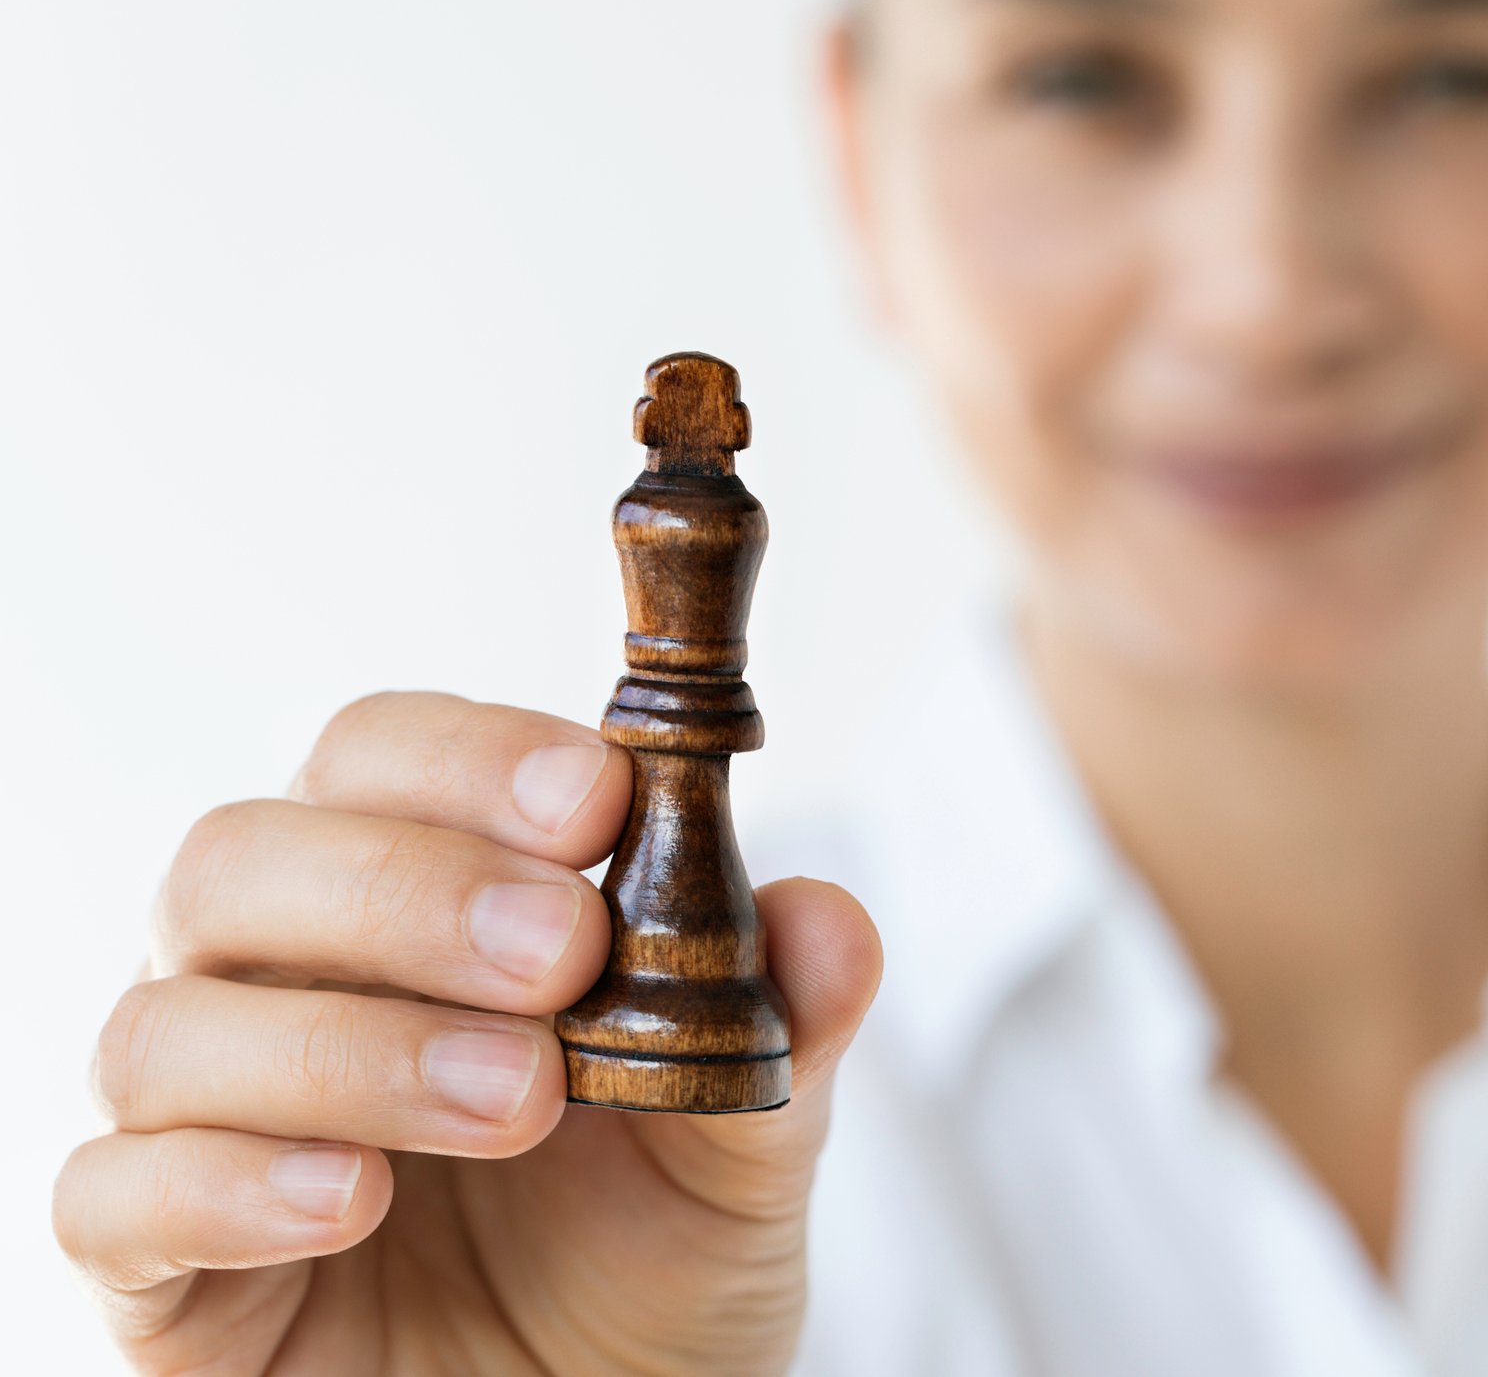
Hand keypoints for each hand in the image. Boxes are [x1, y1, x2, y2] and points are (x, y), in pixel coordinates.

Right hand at [53, 692, 883, 1375]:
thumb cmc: (647, 1257)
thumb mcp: (746, 1146)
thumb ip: (781, 1028)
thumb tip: (835, 922)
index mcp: (413, 901)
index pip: (383, 757)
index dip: (473, 757)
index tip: (597, 799)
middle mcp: (280, 980)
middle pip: (247, 857)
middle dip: (411, 890)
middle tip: (564, 957)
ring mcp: (205, 1117)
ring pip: (171, 1021)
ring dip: (353, 1044)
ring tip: (516, 1101)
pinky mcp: (156, 1268)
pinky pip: (113, 1197)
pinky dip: (227, 1183)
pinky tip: (356, 1201)